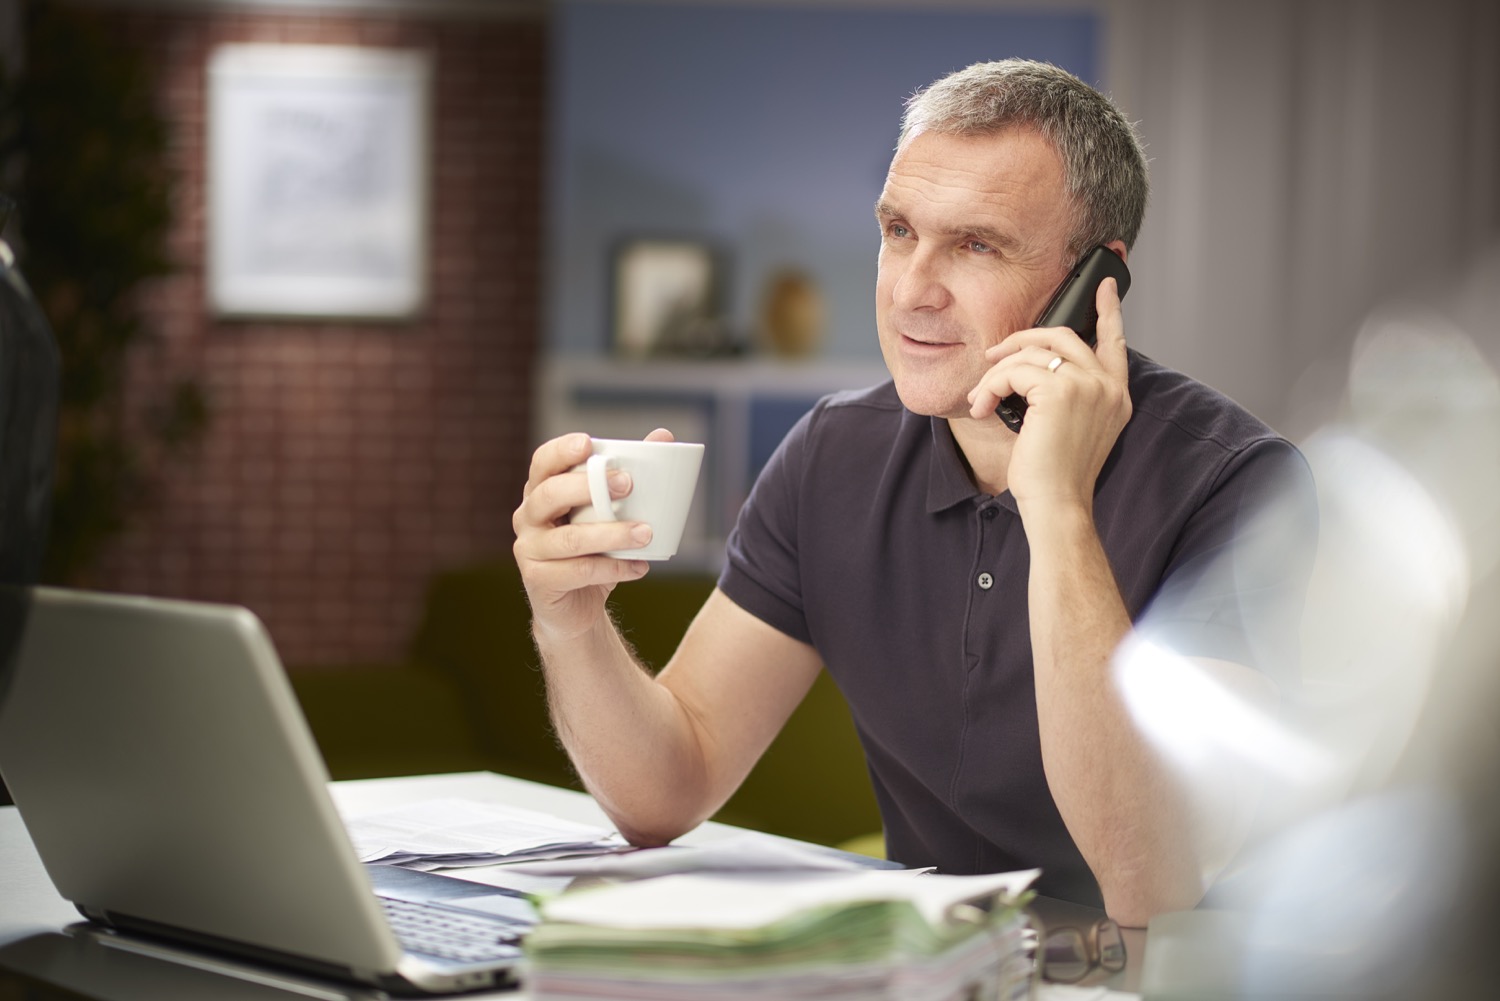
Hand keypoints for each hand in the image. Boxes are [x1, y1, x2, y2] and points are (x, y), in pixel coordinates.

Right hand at [512, 428, 674, 642]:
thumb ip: (629, 476)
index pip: (543, 462)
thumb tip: (663, 436)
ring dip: (612, 534)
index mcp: (541, 491)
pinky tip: (640, 567)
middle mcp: (527, 516)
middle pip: (550, 494)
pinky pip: (579, 571)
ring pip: (570, 538)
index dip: (562, 451)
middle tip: (628, 485)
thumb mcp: (610, 513)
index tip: (588, 444)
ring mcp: (529, 549)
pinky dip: (614, 568)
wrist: (577, 607)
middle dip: (589, 486)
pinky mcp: (538, 581)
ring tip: (647, 533)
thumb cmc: (594, 550)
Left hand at [966, 278, 1131, 509]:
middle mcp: (1107, 387)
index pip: (1114, 342)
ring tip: (980, 398)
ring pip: (1031, 354)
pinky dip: (991, 387)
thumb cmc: (1056, 475)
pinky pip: (1013, 372)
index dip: (1109, 310)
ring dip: (996, 374)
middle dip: (1022, 339)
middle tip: (994, 354)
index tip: (1103, 285)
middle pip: (1063, 336)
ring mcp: (1087, 386)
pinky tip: (981, 407)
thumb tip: (1032, 366)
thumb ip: (1067, 394)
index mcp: (1115, 396)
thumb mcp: (1070, 428)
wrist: (1058, 505)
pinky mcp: (1059, 392)